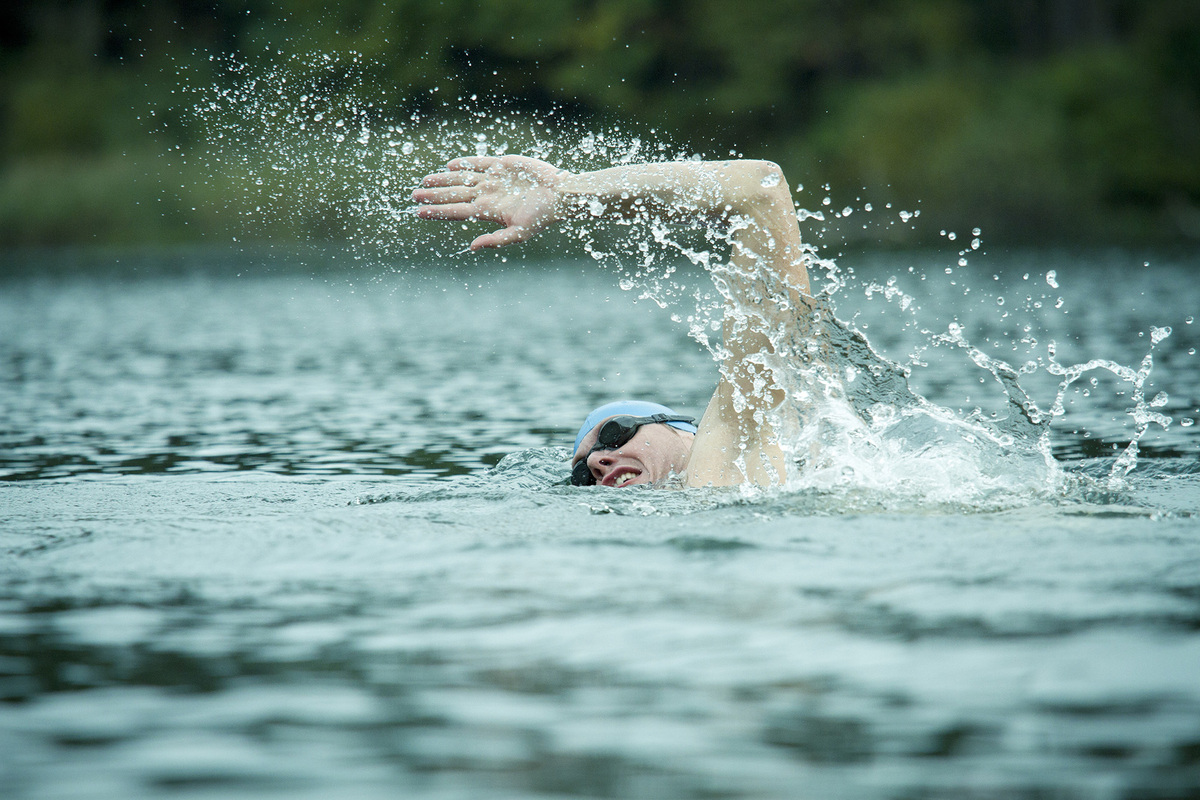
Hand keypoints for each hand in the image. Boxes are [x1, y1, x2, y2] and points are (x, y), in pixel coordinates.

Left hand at [411, 155, 565, 249]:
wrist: (560, 194)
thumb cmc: (542, 216)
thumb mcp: (519, 233)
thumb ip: (496, 240)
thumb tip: (472, 247)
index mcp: (488, 211)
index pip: (456, 212)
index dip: (437, 211)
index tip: (418, 211)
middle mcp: (487, 195)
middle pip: (454, 195)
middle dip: (434, 195)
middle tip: (414, 194)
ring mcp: (493, 180)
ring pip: (462, 179)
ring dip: (443, 180)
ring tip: (425, 181)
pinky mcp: (502, 165)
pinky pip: (479, 163)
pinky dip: (465, 164)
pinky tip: (450, 166)